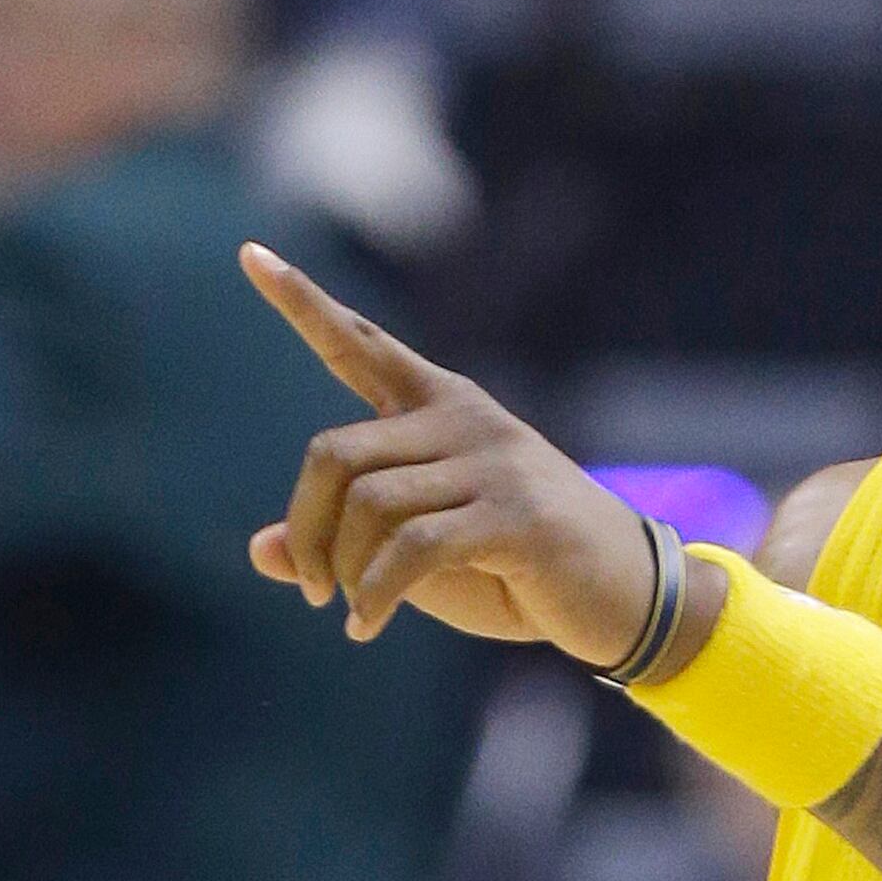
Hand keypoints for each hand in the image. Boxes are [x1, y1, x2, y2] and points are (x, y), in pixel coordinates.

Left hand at [242, 243, 668, 663]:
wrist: (629, 599)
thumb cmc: (523, 574)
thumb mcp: (423, 557)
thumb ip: (350, 543)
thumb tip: (260, 552)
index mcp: (443, 409)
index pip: (361, 344)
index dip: (304, 302)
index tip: (251, 255)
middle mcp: (463, 420)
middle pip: (335, 452)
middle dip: (306, 526)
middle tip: (309, 587)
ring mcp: (492, 464)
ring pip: (369, 502)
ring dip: (343, 569)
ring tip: (350, 611)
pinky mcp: (515, 516)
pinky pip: (414, 548)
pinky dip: (377, 594)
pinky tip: (367, 625)